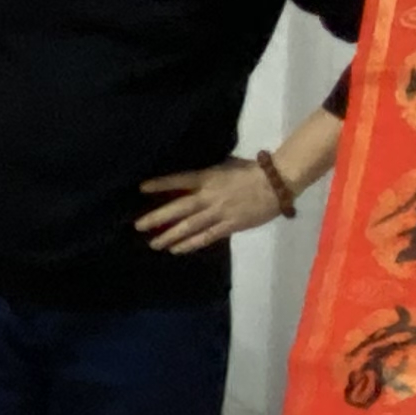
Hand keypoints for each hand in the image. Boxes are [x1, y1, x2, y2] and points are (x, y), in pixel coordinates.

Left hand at [138, 161, 282, 255]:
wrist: (277, 183)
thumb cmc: (252, 170)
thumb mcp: (226, 164)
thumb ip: (208, 173)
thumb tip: (191, 178)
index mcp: (208, 176)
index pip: (179, 180)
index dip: (160, 184)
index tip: (141, 188)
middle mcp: (209, 196)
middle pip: (179, 208)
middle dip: (157, 217)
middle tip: (138, 226)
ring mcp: (218, 212)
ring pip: (189, 226)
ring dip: (169, 236)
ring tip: (154, 243)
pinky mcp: (229, 226)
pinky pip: (206, 237)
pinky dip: (189, 244)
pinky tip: (176, 249)